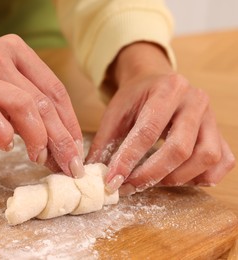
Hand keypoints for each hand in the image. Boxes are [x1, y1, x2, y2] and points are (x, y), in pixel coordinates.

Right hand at [0, 35, 84, 176]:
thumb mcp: (3, 97)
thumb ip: (29, 114)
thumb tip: (60, 148)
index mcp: (16, 52)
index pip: (54, 89)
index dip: (70, 123)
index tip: (76, 150)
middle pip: (41, 100)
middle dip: (60, 137)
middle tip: (68, 164)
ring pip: (21, 105)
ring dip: (37, 138)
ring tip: (39, 158)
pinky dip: (3, 134)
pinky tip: (6, 146)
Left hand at [86, 42, 234, 194]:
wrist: (157, 82)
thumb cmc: (136, 98)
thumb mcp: (115, 112)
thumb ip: (105, 142)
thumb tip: (93, 174)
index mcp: (167, 89)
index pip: (148, 131)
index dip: (128, 160)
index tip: (112, 180)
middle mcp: (195, 101)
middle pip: (180, 148)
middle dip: (151, 174)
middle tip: (130, 186)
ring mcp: (212, 117)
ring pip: (205, 157)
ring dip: (177, 178)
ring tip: (153, 181)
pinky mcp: (220, 132)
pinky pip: (223, 161)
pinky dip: (203, 176)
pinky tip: (180, 177)